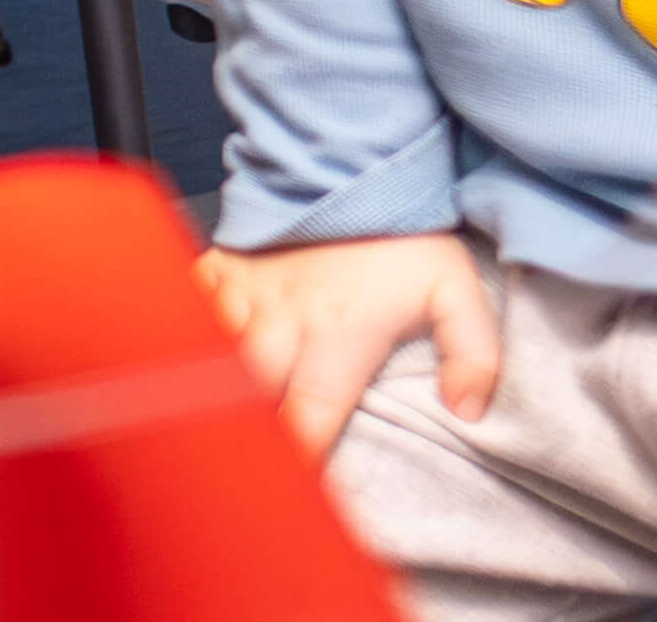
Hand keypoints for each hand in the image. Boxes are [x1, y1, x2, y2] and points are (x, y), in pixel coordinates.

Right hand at [199, 231, 500, 464]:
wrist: (354, 166)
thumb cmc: (404, 237)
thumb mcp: (458, 294)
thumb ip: (475, 356)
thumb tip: (465, 410)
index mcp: (338, 335)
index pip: (310, 413)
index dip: (301, 459)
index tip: (297, 490)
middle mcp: (284, 318)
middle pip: (248, 392)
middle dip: (246, 431)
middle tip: (246, 465)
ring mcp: (246, 291)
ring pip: (209, 352)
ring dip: (210, 385)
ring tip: (209, 417)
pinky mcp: (223, 266)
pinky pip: (186, 303)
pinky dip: (182, 327)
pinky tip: (184, 350)